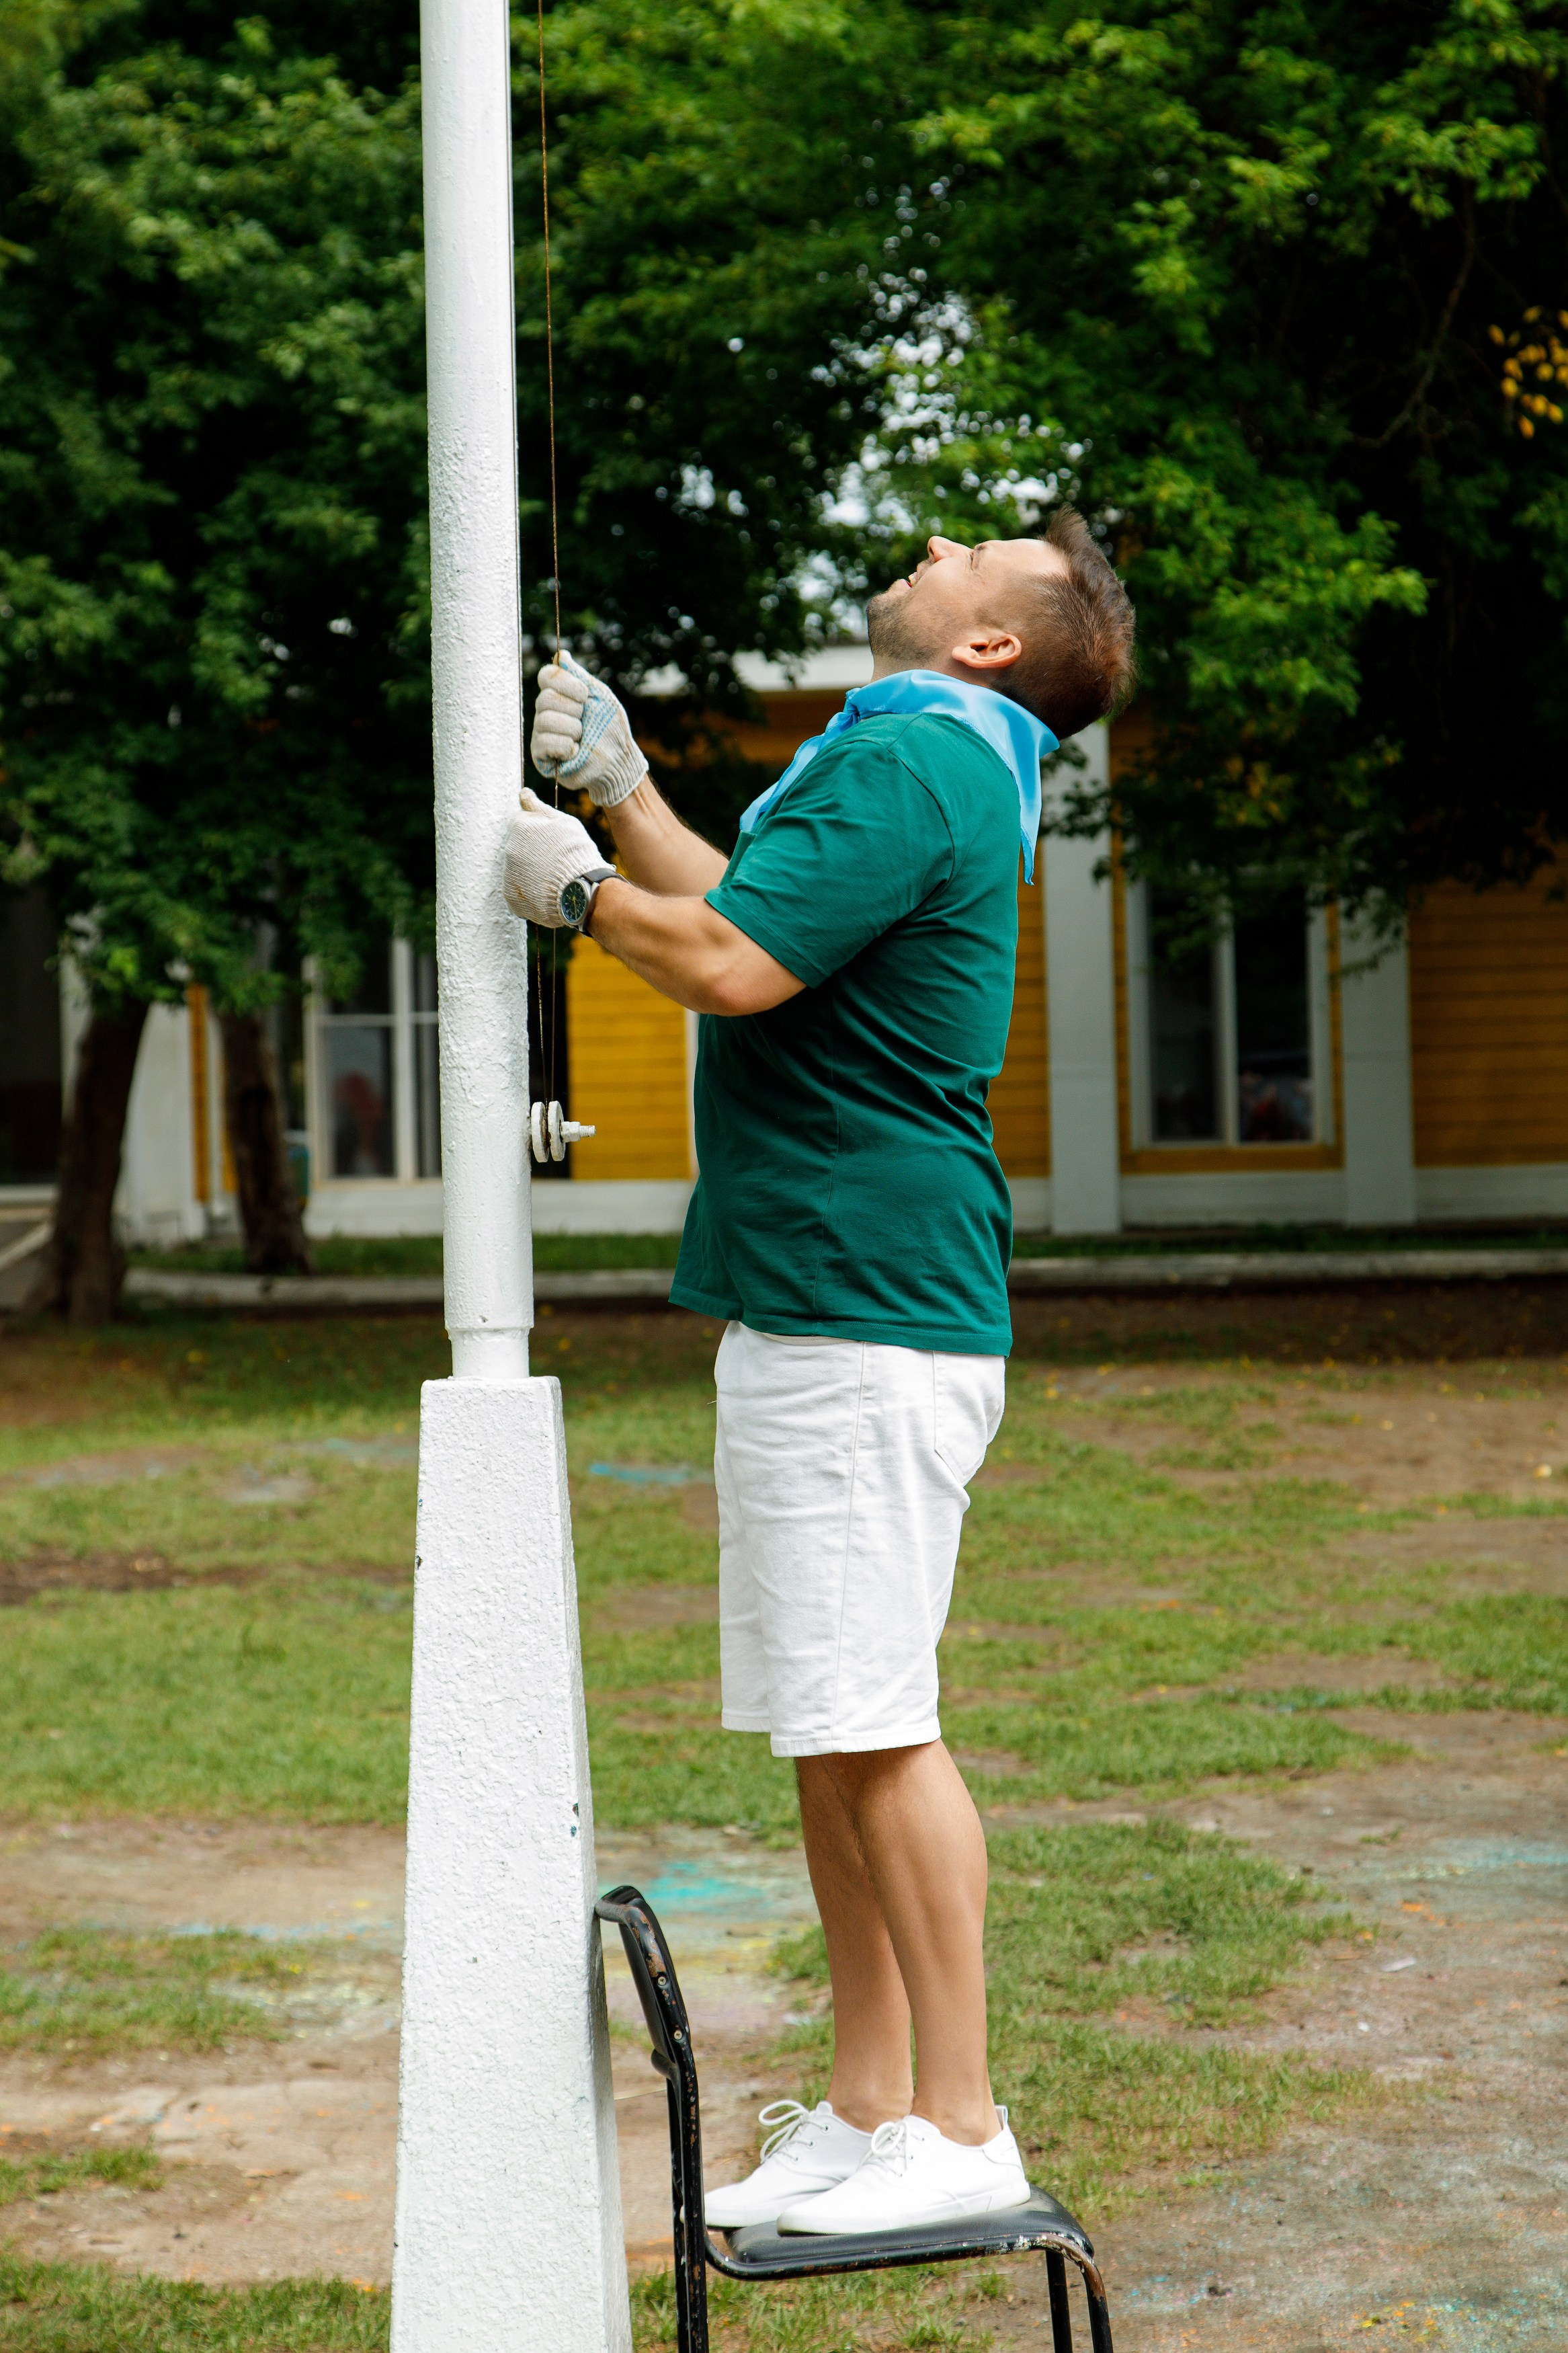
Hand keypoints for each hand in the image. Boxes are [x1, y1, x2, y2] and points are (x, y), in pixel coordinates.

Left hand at [502, 787, 609, 928]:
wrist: (580, 889)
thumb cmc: (576, 851)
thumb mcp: (561, 821)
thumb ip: (537, 807)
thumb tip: (523, 793)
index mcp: (518, 826)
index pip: (521, 823)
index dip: (538, 831)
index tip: (552, 840)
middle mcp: (508, 850)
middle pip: (519, 847)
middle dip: (533, 851)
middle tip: (555, 859)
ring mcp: (508, 876)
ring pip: (518, 869)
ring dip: (531, 871)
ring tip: (554, 877)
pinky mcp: (511, 899)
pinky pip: (519, 891)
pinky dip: (531, 891)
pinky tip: (547, 891)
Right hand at [529, 649, 648, 807]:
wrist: (616, 761)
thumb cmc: (610, 729)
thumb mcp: (599, 696)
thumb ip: (580, 676)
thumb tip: (561, 655)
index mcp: (559, 695)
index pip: (546, 676)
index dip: (566, 684)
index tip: (585, 696)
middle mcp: (545, 711)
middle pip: (545, 698)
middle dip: (574, 711)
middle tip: (585, 722)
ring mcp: (541, 732)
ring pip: (546, 720)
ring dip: (573, 730)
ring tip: (581, 739)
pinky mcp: (540, 754)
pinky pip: (545, 741)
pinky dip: (566, 746)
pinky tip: (574, 752)